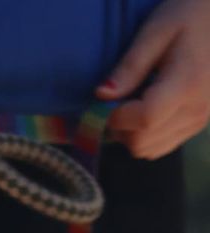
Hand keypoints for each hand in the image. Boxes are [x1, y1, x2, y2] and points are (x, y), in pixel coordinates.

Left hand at [98, 0, 209, 157]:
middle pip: (141, 142)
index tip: (107, 101)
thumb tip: (101, 97)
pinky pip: (159, 148)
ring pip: (147, 150)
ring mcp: (198, 121)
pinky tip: (146, 111)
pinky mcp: (196, 126)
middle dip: (120, 126)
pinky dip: (144, 136)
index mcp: (188, 83)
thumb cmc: (189, 16)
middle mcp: (196, 109)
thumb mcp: (155, 32)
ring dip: (130, 133)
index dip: (117, 116)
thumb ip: (129, 67)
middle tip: (119, 100)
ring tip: (134, 102)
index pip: (144, 120)